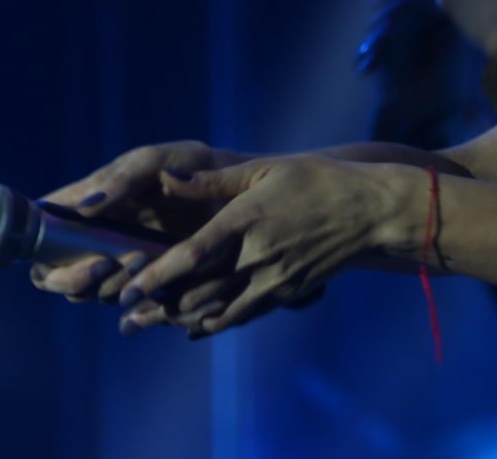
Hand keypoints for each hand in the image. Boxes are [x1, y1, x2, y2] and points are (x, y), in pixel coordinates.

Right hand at [28, 140, 248, 303]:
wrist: (240, 191)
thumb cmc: (192, 165)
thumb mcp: (155, 161)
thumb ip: (120, 179)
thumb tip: (82, 208)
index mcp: (87, 204)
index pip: (40, 234)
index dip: (32, 249)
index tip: (53, 253)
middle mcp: (96, 239)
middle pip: (54, 276)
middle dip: (71, 279)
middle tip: (103, 266)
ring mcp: (120, 264)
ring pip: (91, 294)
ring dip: (108, 286)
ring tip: (142, 261)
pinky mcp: (150, 285)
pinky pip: (130, 305)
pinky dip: (138, 301)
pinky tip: (159, 286)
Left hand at [112, 156, 412, 337]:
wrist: (371, 212)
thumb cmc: (318, 180)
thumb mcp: (266, 170)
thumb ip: (214, 181)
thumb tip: (167, 179)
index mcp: (247, 220)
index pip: (193, 254)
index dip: (156, 275)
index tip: (127, 289)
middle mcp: (257, 255)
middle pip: (198, 291)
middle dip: (158, 307)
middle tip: (125, 318)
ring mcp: (273, 279)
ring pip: (218, 309)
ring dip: (181, 319)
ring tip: (149, 324)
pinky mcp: (286, 293)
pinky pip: (243, 314)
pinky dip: (215, 322)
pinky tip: (196, 326)